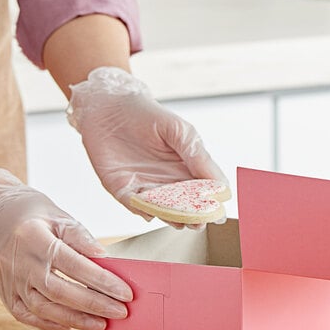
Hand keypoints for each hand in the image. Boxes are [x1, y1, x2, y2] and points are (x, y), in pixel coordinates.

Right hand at [0, 149, 132, 329]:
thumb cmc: (33, 214)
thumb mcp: (60, 216)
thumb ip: (82, 238)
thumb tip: (105, 260)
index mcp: (34, 239)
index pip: (74, 265)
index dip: (101, 281)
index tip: (126, 293)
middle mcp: (19, 263)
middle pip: (60, 292)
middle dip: (95, 305)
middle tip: (121, 312)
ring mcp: (10, 281)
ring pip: (44, 309)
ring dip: (76, 319)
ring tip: (103, 323)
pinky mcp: (6, 294)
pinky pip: (27, 315)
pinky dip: (50, 323)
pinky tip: (72, 325)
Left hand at [66, 67, 227, 225]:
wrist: (109, 106)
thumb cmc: (147, 114)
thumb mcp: (180, 131)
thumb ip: (197, 155)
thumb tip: (220, 184)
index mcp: (186, 168)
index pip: (203, 190)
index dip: (211, 202)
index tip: (217, 210)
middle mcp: (168, 181)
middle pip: (185, 206)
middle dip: (193, 216)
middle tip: (200, 222)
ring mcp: (146, 187)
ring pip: (162, 209)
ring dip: (171, 217)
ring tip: (181, 222)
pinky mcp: (123, 189)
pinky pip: (135, 204)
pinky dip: (143, 209)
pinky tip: (152, 211)